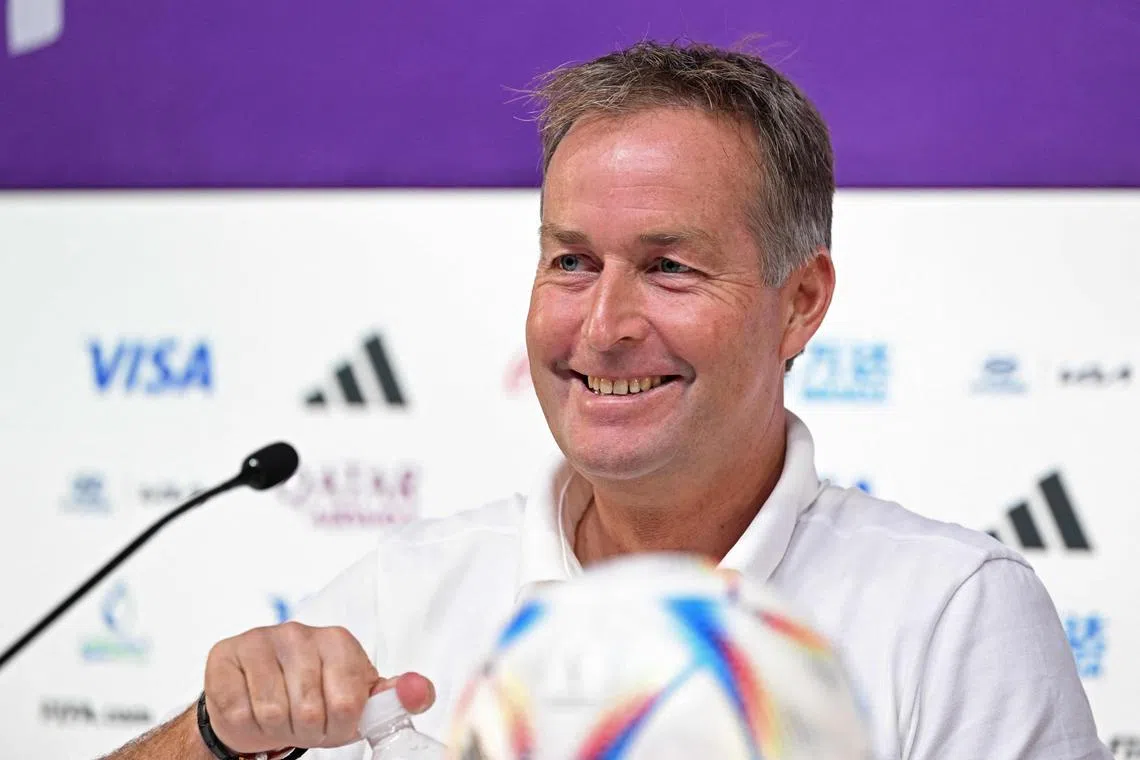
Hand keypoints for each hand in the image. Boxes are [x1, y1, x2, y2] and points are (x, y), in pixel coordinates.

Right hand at [203, 622, 434, 752]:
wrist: (255, 698)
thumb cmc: (313, 698)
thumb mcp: (357, 700)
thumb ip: (392, 698)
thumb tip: (420, 692)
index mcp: (337, 641)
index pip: (348, 704)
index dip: (338, 728)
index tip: (332, 721)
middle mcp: (299, 632)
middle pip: (309, 711)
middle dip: (305, 730)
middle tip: (300, 721)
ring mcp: (260, 640)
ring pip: (272, 713)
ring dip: (274, 729)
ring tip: (276, 715)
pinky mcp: (225, 656)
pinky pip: (238, 712)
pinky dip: (244, 725)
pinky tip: (250, 708)